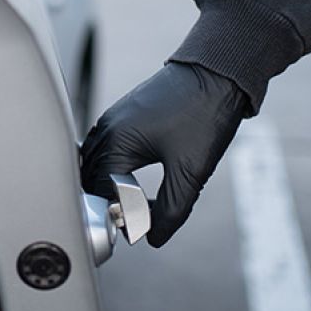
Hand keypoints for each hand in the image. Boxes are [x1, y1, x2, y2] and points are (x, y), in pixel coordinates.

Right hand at [80, 62, 248, 246]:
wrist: (218, 72)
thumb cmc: (204, 114)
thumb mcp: (191, 172)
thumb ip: (170, 210)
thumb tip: (151, 237)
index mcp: (117, 142)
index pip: (102, 192)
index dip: (121, 215)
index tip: (145, 227)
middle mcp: (108, 128)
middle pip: (93, 179)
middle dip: (111, 202)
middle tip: (138, 219)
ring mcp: (114, 119)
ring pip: (97, 163)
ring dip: (111, 186)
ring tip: (136, 204)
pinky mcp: (125, 115)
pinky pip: (107, 148)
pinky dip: (114, 169)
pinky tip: (132, 179)